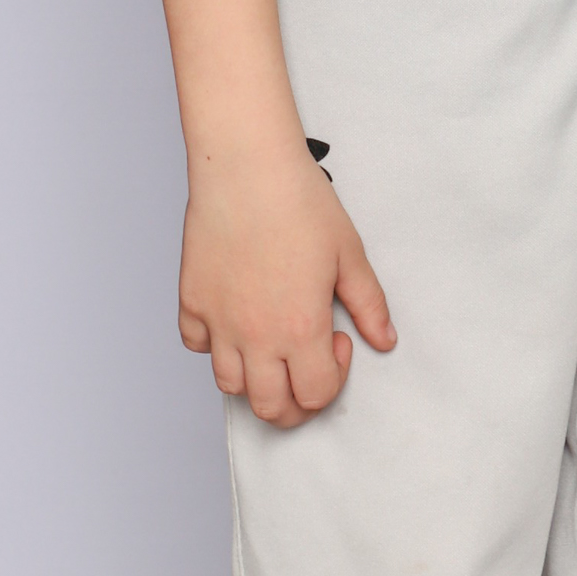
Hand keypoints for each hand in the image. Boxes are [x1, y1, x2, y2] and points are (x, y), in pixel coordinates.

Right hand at [178, 136, 394, 427]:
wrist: (249, 168)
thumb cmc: (299, 201)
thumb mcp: (349, 253)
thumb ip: (369, 304)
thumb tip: (384, 339)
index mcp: (300, 327)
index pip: (317, 394)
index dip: (336, 376)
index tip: (339, 341)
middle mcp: (255, 335)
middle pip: (271, 408)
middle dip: (297, 403)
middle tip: (309, 367)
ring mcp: (218, 322)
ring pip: (230, 385)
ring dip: (256, 379)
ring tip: (274, 344)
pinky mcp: (192, 302)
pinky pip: (197, 345)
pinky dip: (215, 345)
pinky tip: (237, 318)